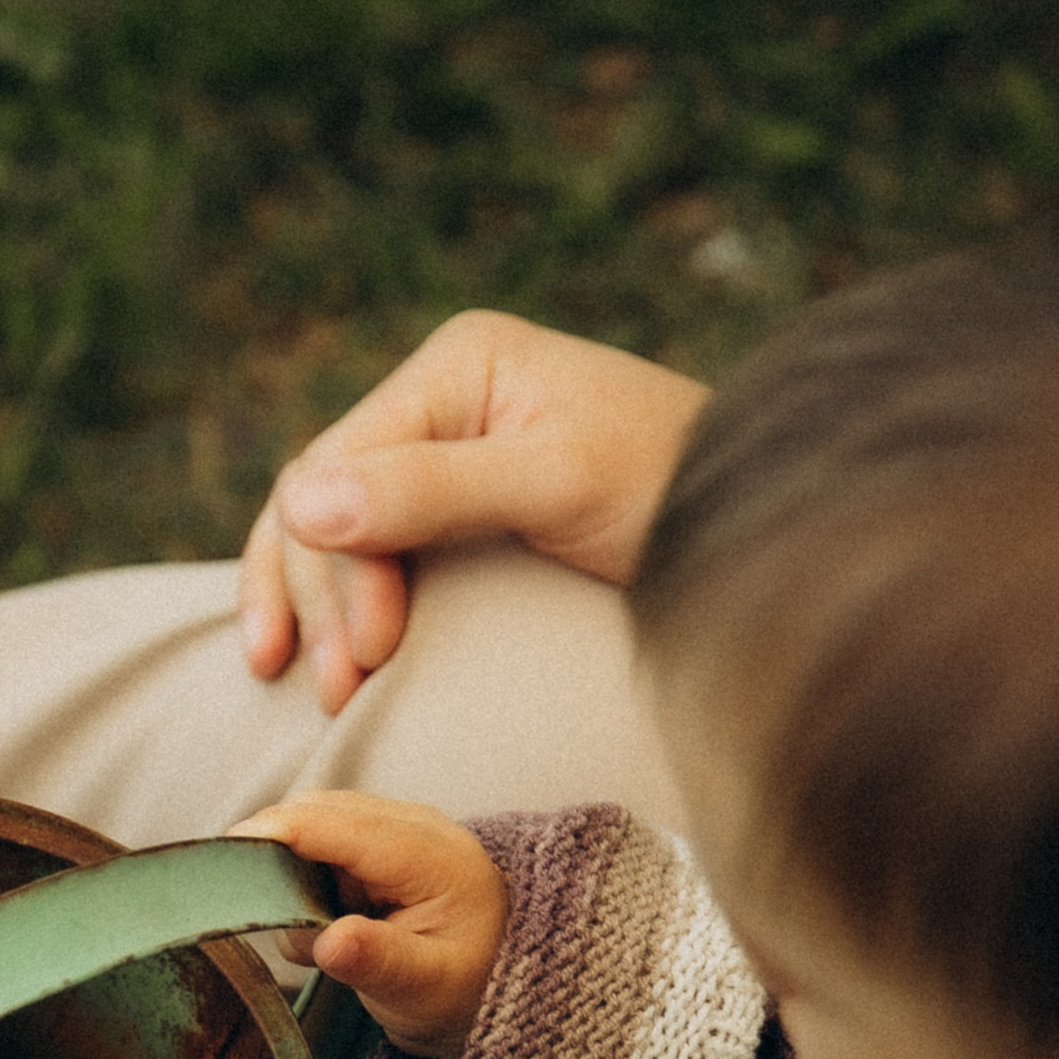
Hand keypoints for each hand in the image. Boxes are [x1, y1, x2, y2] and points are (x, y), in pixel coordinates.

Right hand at [234, 792, 507, 1055]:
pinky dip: (309, 879)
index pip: (329, 823)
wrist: (511, 983)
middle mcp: (409, 825)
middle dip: (275, 858)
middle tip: (274, 920)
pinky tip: (332, 921)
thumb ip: (378, 961)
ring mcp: (394, 830)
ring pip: (311, 825)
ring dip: (294, 874)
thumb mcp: (428, 989)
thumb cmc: (471, 988)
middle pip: (311, 812)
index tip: (216, 859)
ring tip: (324, 933)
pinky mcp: (380, 844)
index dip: (267, 834)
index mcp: (426, 852)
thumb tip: (328, 942)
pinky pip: (322, 843)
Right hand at [238, 311, 708, 708]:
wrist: (758, 522)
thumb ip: (434, 488)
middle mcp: (438, 400)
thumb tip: (301, 504)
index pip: (339, 464)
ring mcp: (442, 456)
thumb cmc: (674, 489)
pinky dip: (334, 603)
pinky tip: (309, 654)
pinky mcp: (455, 512)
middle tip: (344, 691)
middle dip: (322, 598)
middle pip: (322, 501)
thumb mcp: (557, 484)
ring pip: (328, 533)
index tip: (371, 653)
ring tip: (327, 693)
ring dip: (315, 611)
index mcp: (457, 366)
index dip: (335, 563)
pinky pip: (363, 554)